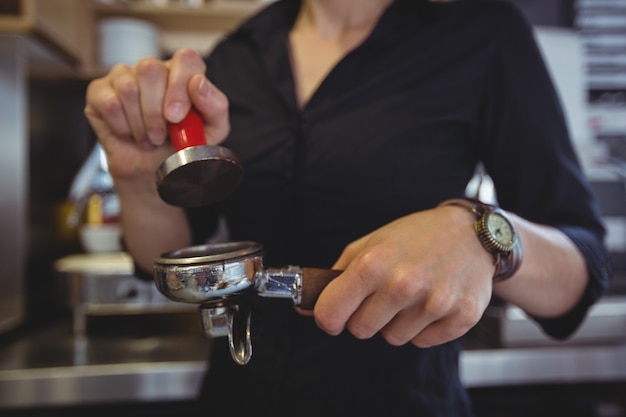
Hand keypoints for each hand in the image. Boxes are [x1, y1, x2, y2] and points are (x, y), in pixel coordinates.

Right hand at [84, 49, 229, 181]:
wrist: (154, 171)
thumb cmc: (183, 145)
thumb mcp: (212, 131)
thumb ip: (215, 106)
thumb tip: (198, 83)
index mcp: (184, 73)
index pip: (185, 59)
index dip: (180, 86)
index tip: (176, 116)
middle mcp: (154, 69)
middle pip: (150, 69)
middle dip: (155, 112)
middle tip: (161, 136)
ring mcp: (124, 77)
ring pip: (128, 87)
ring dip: (140, 124)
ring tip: (148, 138)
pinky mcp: (100, 92)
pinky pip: (109, 103)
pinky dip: (122, 127)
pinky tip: (128, 134)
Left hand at [314, 205, 494, 347]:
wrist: (473, 234)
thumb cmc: (416, 236)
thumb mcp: (370, 242)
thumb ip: (337, 276)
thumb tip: (307, 309)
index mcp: (374, 263)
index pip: (331, 314)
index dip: (328, 317)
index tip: (334, 313)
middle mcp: (403, 284)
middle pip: (360, 330)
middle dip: (365, 316)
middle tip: (381, 295)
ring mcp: (434, 302)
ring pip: (392, 338)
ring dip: (395, 322)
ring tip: (410, 294)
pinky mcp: (459, 317)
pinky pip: (421, 342)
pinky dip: (421, 327)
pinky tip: (430, 302)